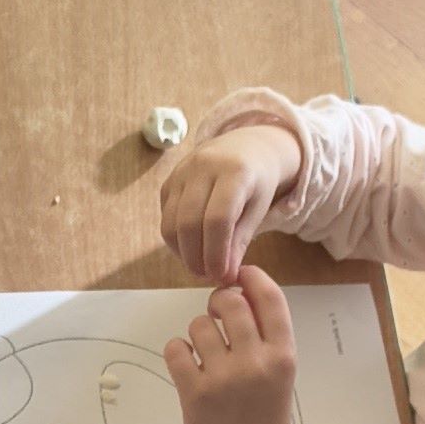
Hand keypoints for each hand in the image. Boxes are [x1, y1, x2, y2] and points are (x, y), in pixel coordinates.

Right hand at [159, 122, 300, 282]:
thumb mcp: (259, 209)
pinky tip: (192, 250)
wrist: (246, 147)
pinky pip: (165, 218)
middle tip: (208, 277)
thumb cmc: (258, 182)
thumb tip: (223, 275)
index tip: (221, 275)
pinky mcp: (169, 181)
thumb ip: (240, 241)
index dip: (216, 253)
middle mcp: (204, 166)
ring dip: (183, 253)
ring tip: (200, 267)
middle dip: (196, 257)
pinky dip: (176, 241)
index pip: (218, 219)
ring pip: (171, 223)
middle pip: (189, 223)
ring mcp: (182, 172)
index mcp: (235, 171)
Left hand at [165, 260, 304, 423]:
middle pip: (230, 302)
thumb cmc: (265, 419)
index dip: (252, 277)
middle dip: (219, 302)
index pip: (270, 298)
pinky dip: (178, 351)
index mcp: (284, 356)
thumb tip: (238, 289)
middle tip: (217, 318)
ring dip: (198, 333)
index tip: (240, 276)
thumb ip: (264, 336)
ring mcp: (224, 379)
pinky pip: (176, 348)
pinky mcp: (195, 394)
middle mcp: (256, 363)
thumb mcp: (278, 375)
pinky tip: (188, 367)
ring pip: (199, 324)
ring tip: (205, 355)